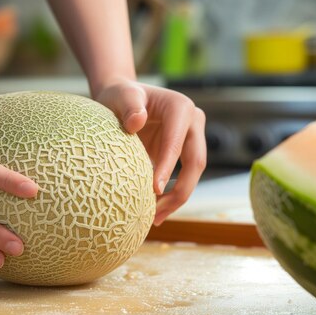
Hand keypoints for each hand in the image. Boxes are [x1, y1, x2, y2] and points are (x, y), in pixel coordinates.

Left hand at [94, 78, 205, 224]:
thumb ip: (128, 105)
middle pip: (196, 163)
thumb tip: (136, 122)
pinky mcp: (183, 154)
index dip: (168, 168)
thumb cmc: (119, 97)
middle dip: (178, 192)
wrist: (121, 99)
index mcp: (181, 108)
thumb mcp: (119, 96)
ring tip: (153, 218)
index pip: (177, 143)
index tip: (154, 190)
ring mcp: (191, 140)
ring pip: (192, 175)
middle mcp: (193, 123)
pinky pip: (181, 178)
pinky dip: (169, 196)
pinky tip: (154, 212)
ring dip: (175, 199)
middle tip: (155, 214)